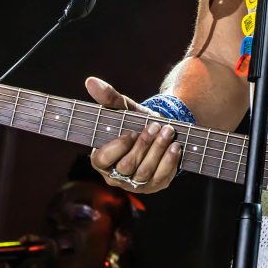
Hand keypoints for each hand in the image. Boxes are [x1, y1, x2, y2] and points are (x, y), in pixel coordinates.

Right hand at [85, 77, 181, 195]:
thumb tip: (91, 81)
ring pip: (145, 173)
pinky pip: (161, 178)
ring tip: (168, 132)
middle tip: (156, 126)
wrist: (159, 131)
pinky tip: (176, 147)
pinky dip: (170, 162)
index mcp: (102, 160)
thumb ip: (108, 98)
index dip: (117, 147)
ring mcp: (135, 184)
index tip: (131, 132)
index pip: (102, 160)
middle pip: (127, 167)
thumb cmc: (134, 122)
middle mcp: (116, 176)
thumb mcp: (123, 109)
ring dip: (158, 151)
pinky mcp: (154, 185)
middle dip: (143, 145)